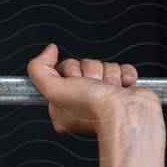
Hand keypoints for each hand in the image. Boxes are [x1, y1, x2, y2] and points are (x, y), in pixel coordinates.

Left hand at [26, 42, 146, 135]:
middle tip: (93, 88)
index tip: (73, 82)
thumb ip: (38, 69)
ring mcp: (105, 97)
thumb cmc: (93, 109)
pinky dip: (124, 74)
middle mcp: (83, 103)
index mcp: (63, 106)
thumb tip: (49, 51)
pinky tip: (123, 87)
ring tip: (110, 90)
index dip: (70, 71)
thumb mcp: (52, 90)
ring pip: (103, 66)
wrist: (128, 115)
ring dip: (108, 74)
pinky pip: (122, 68)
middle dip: (90, 72)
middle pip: (83, 66)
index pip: (62, 72)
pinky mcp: (124, 90)